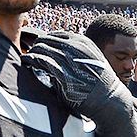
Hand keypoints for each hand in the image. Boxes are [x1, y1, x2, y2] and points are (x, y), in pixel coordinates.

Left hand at [21, 30, 136, 136]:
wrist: (109, 101)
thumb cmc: (97, 83)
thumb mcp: (90, 60)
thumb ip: (73, 53)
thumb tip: (51, 50)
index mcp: (84, 42)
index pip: (57, 35)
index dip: (45, 40)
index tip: (38, 46)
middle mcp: (77, 48)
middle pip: (47, 40)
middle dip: (36, 45)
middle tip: (29, 51)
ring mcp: (71, 60)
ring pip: (42, 49)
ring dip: (32, 52)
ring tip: (27, 58)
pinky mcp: (64, 74)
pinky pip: (41, 62)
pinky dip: (31, 60)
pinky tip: (26, 62)